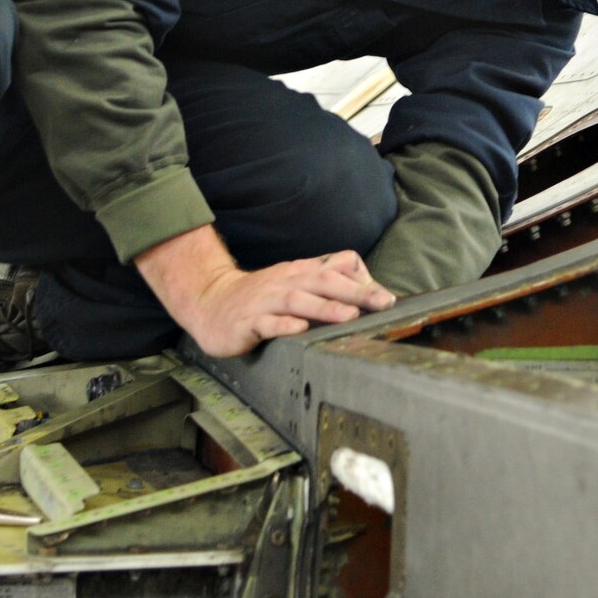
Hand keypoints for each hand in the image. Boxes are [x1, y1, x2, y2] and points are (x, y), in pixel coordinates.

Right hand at [136, 227, 396, 357]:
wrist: (210, 302)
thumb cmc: (260, 296)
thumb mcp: (294, 282)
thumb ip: (324, 283)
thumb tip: (365, 289)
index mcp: (300, 273)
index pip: (336, 268)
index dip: (362, 280)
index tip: (387, 297)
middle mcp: (285, 283)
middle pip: (323, 281)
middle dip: (355, 292)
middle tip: (382, 303)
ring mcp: (265, 302)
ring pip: (297, 300)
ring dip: (325, 307)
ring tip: (349, 315)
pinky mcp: (247, 322)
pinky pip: (267, 323)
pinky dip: (283, 325)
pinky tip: (299, 329)